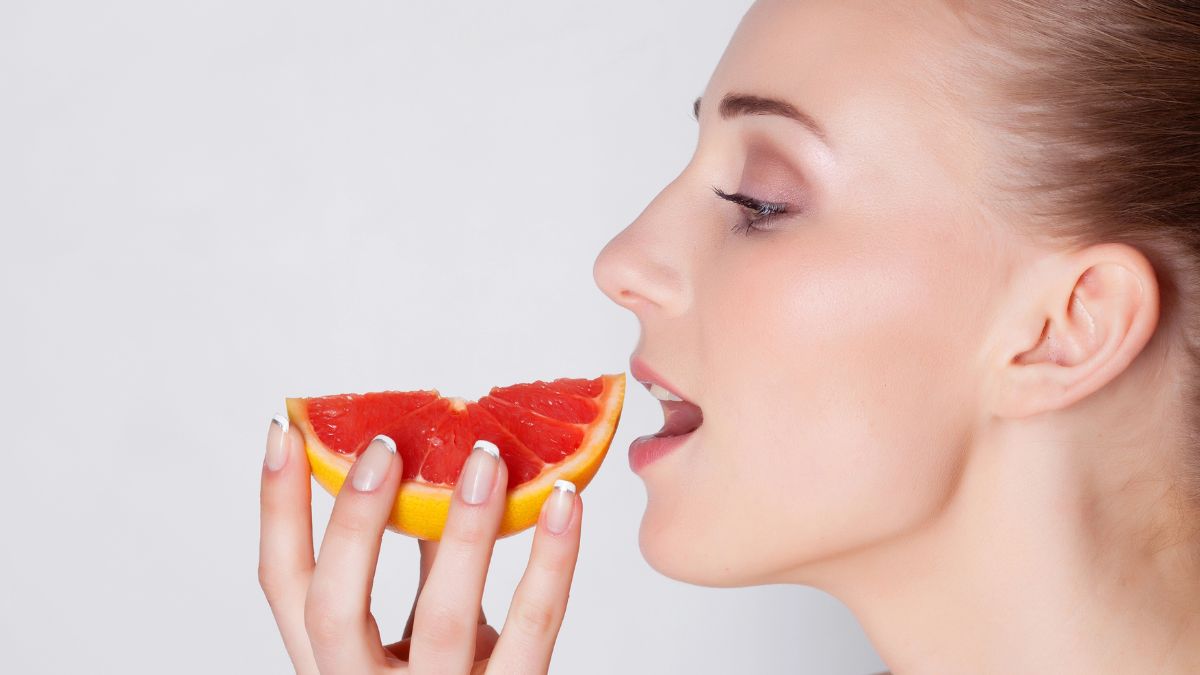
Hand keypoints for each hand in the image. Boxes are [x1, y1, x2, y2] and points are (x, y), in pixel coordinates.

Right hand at [259, 416, 582, 673]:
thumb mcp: (418, 635)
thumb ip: (423, 564)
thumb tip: (437, 468)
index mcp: (335, 666)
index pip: (284, 586)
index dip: (278, 510)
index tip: (286, 431)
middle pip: (336, 607)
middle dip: (357, 521)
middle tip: (387, 444)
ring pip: (441, 618)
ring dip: (465, 529)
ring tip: (486, 458)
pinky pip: (534, 628)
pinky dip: (552, 561)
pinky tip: (566, 502)